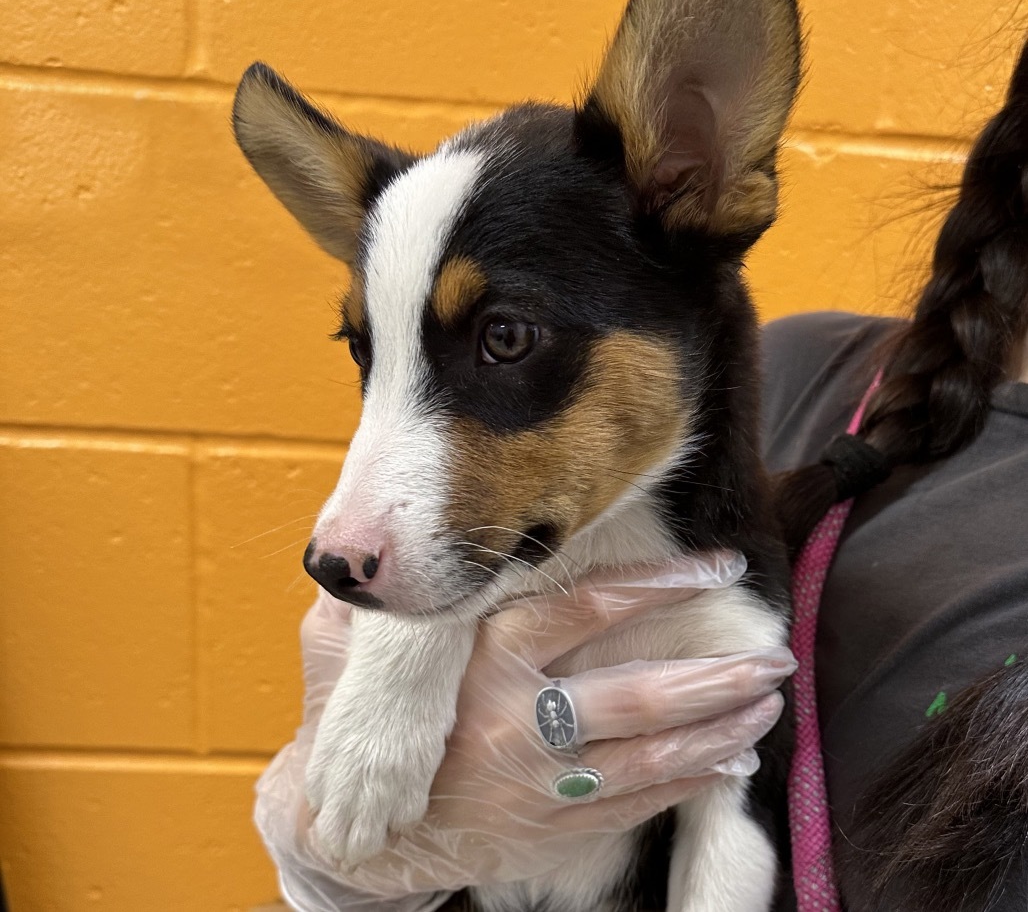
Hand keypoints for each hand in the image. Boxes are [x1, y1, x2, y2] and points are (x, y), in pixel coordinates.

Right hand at [255, 552, 794, 910]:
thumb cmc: (365, 725)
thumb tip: (391, 547)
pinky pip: (638, 802)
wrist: (362, 837)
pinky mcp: (554, 829)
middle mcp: (520, 720)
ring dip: (719, 724)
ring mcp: (541, 783)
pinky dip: (692, 779)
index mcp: (484, 661)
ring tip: (768, 698)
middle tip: (771, 653)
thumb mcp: (351, 651)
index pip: (587, 608)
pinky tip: (733, 757)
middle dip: (714, 672)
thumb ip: (388, 602)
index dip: (659, 583)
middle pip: (638, 692)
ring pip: (651, 753)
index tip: (718, 566)